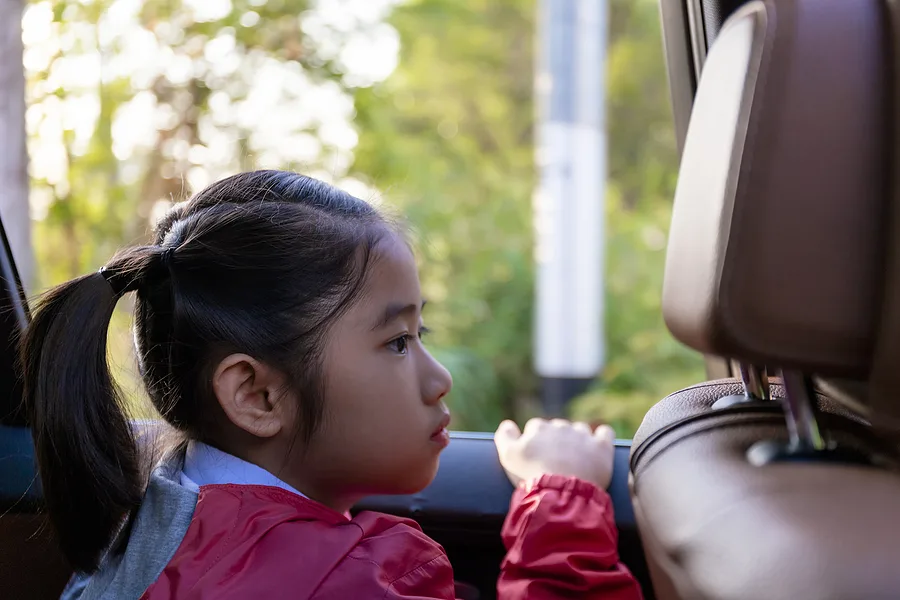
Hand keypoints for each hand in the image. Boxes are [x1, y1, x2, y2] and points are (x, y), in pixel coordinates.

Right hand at [494, 418, 615, 488]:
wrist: (561, 493)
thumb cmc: (532, 476)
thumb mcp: (508, 457)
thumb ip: (504, 436)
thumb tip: (507, 424)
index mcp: (538, 428)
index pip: (535, 427)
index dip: (535, 442)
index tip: (536, 458)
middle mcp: (561, 426)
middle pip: (557, 428)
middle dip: (556, 441)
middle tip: (554, 463)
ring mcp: (583, 435)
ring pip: (580, 430)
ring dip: (577, 440)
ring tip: (575, 460)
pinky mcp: (602, 447)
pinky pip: (605, 432)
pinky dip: (602, 437)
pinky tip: (597, 447)